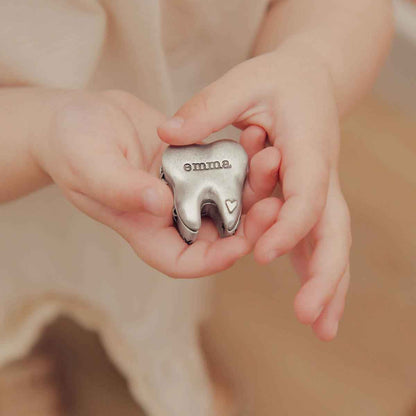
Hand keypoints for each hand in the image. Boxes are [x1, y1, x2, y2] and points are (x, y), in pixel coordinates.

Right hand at [32, 90, 280, 277]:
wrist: (81, 115)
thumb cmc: (72, 144)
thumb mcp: (89, 164)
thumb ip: (120, 186)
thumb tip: (160, 204)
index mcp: (144, 228)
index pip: (183, 262)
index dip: (213, 262)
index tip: (239, 246)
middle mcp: (169, 214)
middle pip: (216, 233)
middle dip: (247, 223)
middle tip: (273, 204)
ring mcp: (184, 188)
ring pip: (227, 197)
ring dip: (251, 185)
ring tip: (270, 159)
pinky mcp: (193, 162)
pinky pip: (223, 165)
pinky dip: (241, 155)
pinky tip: (256, 137)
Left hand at [158, 45, 350, 338]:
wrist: (313, 77)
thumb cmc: (280, 78)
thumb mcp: (244, 81)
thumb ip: (207, 108)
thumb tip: (165, 132)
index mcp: (309, 146)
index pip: (305, 195)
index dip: (286, 226)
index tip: (260, 253)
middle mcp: (321, 173)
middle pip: (331, 229)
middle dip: (324, 274)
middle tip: (309, 316)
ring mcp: (320, 188)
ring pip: (331, 241)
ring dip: (329, 285)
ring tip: (322, 329)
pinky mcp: (311, 197)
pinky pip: (317, 237)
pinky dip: (317, 269)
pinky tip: (313, 300)